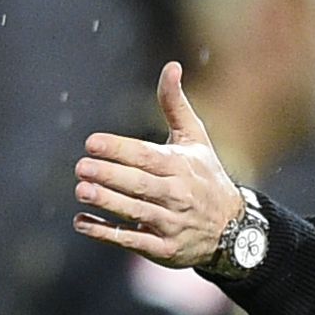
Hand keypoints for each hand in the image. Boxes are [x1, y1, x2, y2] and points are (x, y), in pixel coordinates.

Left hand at [75, 64, 252, 270]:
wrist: (232, 229)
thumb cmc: (205, 176)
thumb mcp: (195, 138)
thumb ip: (175, 104)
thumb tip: (171, 65)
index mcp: (181, 165)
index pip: (146, 156)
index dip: (119, 149)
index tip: (92, 142)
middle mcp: (177, 194)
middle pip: (139, 184)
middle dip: (110, 175)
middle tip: (81, 166)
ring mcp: (171, 224)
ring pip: (135, 212)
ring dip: (107, 203)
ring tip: (81, 191)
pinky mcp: (165, 249)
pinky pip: (133, 241)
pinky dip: (106, 234)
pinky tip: (83, 223)